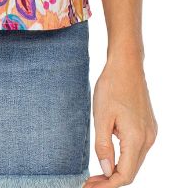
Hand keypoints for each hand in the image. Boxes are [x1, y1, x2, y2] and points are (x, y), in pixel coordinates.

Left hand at [84, 56, 157, 185]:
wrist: (126, 65)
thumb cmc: (111, 87)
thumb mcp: (101, 117)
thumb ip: (103, 146)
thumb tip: (106, 170)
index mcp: (136, 138)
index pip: (124, 175)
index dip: (107, 185)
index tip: (89, 186)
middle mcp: (147, 139)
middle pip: (131, 171)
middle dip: (111, 180)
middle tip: (90, 182)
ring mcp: (150, 133)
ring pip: (135, 162)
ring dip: (118, 170)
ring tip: (97, 172)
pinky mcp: (148, 127)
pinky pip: (137, 150)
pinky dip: (124, 158)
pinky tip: (110, 156)